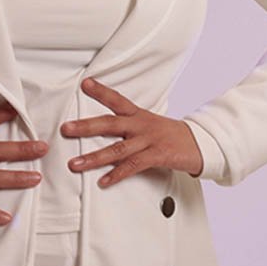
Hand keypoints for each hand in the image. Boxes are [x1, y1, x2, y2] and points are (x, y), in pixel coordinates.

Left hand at [60, 77, 204, 187]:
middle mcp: (141, 125)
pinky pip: (133, 166)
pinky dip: (117, 174)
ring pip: (117, 149)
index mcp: (138, 115)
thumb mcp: (149, 124)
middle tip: (66, 129)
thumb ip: (128, 125)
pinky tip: (103, 181)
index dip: (101, 91)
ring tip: (75, 164)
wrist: (200, 144)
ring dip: (94, 157)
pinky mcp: (157, 155)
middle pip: (110, 124)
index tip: (84, 84)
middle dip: (86, 127)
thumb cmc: (170, 135)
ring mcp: (149, 140)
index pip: (117, 100)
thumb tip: (102, 127)